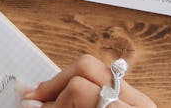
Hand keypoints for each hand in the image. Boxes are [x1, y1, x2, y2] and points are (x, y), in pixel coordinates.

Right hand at [20, 55, 155, 107]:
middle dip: (56, 83)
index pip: (80, 89)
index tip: (31, 107)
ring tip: (52, 100)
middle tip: (36, 102)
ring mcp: (141, 100)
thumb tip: (29, 104)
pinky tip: (72, 102)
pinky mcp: (140, 102)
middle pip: (87, 67)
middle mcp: (138, 101)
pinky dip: (83, 89)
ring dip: (67, 84)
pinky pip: (105, 81)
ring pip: (95, 69)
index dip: (51, 98)